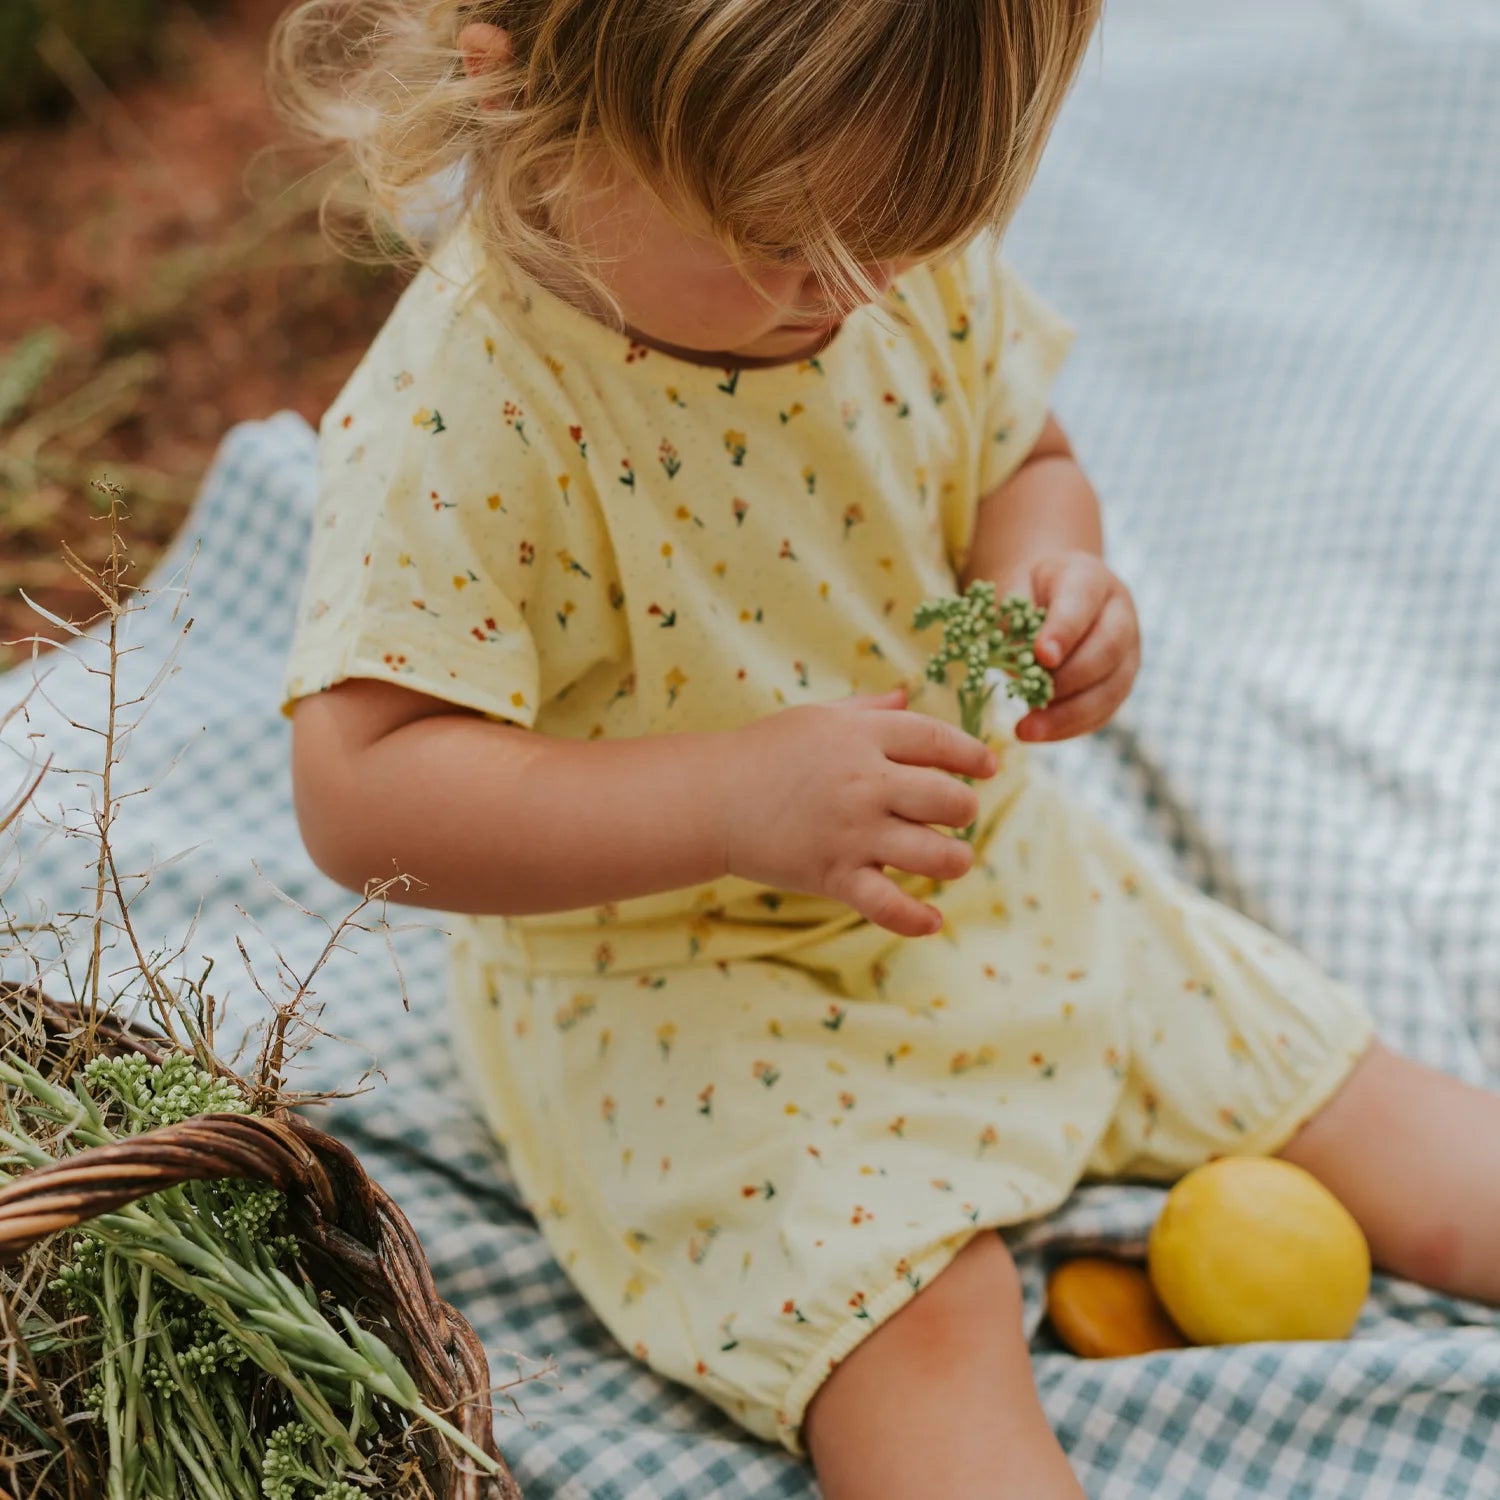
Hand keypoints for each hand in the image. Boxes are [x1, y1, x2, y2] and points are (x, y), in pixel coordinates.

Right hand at [719, 688, 996, 937]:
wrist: (710, 797)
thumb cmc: (765, 752)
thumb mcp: (818, 718)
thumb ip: (869, 709)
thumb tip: (908, 696)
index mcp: (864, 737)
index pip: (939, 741)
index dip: (972, 755)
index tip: (987, 768)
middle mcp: (866, 783)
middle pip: (950, 800)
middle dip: (964, 810)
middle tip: (956, 815)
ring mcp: (852, 832)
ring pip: (935, 855)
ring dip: (955, 860)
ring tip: (950, 859)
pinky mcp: (834, 874)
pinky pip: (889, 905)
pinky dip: (916, 919)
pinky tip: (931, 919)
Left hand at [1004, 551, 1139, 740]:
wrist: (1054, 594)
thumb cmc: (1030, 591)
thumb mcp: (1015, 587)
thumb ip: (1014, 615)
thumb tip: (1008, 656)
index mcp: (1090, 580)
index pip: (1082, 604)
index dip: (1064, 632)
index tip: (1041, 656)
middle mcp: (1119, 615)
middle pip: (1107, 651)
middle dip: (1067, 680)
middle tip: (1027, 701)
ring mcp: (1127, 652)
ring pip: (1111, 689)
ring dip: (1068, 715)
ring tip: (1027, 731)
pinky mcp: (1120, 684)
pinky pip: (1103, 712)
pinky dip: (1071, 727)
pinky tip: (1039, 734)